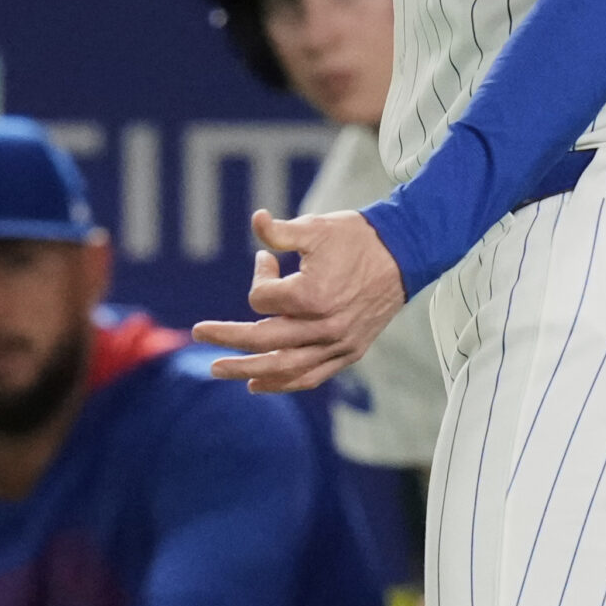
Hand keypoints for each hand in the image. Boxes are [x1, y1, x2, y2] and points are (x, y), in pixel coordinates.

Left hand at [193, 210, 407, 391]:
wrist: (407, 253)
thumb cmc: (359, 237)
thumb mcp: (316, 227)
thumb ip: (280, 231)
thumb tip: (255, 220)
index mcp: (311, 295)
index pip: (261, 299)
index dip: (259, 275)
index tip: (267, 260)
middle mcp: (323, 327)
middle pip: (262, 340)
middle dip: (227, 337)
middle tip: (199, 334)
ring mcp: (338, 344)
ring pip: (283, 368)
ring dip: (247, 370)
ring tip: (219, 370)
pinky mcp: (350, 352)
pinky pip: (310, 377)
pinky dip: (282, 383)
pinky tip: (258, 385)